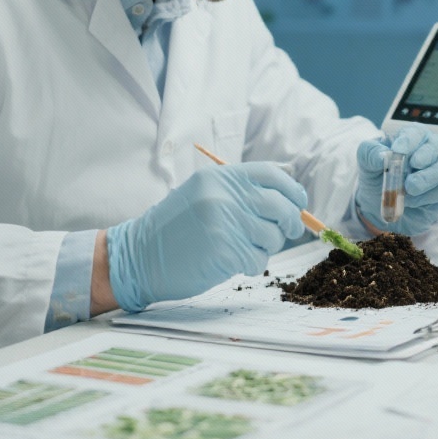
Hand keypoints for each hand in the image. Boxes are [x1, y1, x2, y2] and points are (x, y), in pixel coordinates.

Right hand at [106, 163, 306, 311]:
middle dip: (291, 220)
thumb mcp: (203, 194)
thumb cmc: (175, 229)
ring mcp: (224, 223)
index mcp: (219, 178)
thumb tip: (289, 193)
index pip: (270, 174)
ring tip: (243, 248)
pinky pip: (258, 259)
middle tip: (287, 231)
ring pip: (272, 235)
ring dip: (266, 246)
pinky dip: (252, 264)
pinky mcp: (224, 252)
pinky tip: (232, 263)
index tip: (299, 202)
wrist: (139, 257)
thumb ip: (240, 191)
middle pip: (280, 205)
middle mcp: (223, 196)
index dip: (291, 189)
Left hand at [355, 125, 437, 236]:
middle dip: (424, 156)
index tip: (398, 150)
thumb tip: (382, 155)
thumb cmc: (380, 179)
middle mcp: (435, 149)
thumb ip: (370, 154)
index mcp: (414, 138)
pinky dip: (431, 196)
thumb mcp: (367, 165)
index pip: (417, 132)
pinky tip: (415, 201)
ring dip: (428, 177)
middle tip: (412, 167)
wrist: (386, 208)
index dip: (409, 140)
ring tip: (410, 188)